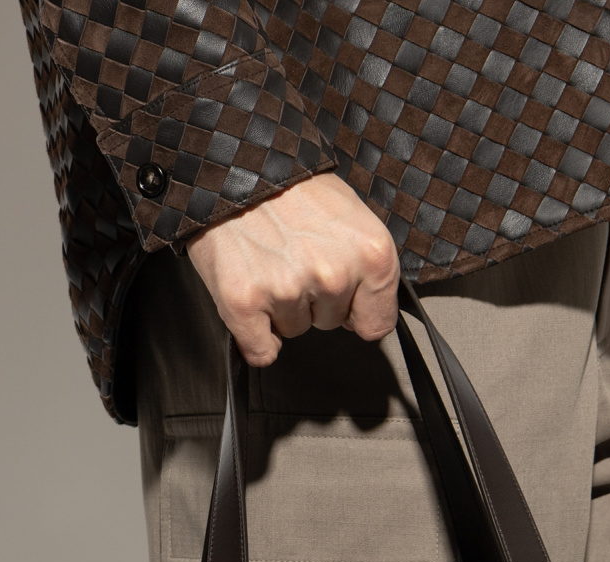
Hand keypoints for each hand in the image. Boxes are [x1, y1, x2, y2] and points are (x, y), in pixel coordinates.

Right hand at [187, 174, 399, 366]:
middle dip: (314, 300)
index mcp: (371, 253)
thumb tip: (365, 312)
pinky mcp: (246, 301)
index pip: (376, 324)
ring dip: (281, 308)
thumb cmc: (290, 186)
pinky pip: (261, 350)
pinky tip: (252, 297)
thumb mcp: (350, 215)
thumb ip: (365, 266)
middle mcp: (334, 274)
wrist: (233, 162)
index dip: (355, 310)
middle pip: (331, 326)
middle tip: (293, 256)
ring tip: (269, 261)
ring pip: (294, 332)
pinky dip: (255, 336)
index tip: (340, 292)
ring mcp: (288, 289)